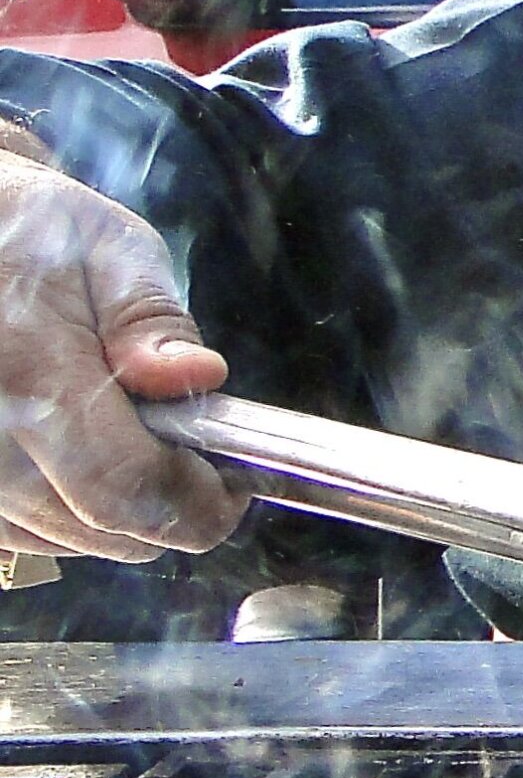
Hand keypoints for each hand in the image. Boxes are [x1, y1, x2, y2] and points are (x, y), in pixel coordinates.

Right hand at [0, 152, 246, 559]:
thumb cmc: (36, 236)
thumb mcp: (107, 249)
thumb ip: (152, 320)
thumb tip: (199, 377)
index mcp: (30, 373)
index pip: (129, 487)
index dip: (199, 502)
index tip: (237, 481)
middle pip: (106, 529)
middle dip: (173, 507)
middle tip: (202, 457)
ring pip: (71, 541)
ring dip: (125, 513)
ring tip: (140, 443)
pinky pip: (33, 534)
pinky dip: (76, 512)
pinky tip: (89, 457)